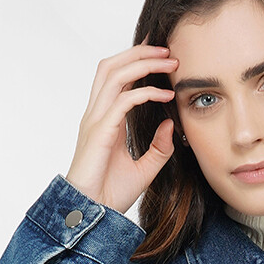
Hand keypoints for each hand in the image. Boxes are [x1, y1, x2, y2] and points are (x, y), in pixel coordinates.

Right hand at [65, 35, 179, 214]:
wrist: (93, 213)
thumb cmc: (110, 194)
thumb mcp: (144, 170)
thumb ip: (158, 148)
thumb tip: (170, 124)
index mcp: (103, 120)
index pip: (116, 78)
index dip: (136, 61)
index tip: (161, 54)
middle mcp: (96, 115)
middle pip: (112, 66)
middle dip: (139, 51)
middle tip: (168, 50)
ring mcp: (96, 121)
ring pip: (115, 75)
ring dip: (143, 63)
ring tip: (169, 61)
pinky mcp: (100, 132)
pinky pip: (123, 101)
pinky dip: (146, 93)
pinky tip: (165, 95)